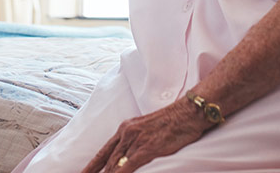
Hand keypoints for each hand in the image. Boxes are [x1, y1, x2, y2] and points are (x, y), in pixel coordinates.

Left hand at [79, 101, 205, 172]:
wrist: (188, 113)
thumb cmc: (173, 121)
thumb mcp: (148, 128)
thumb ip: (136, 140)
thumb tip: (130, 155)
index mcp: (126, 128)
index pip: (103, 152)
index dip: (91, 166)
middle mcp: (127, 133)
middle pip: (108, 161)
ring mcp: (136, 141)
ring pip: (115, 165)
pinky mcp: (147, 148)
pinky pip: (128, 166)